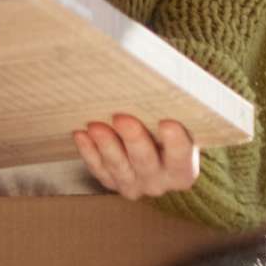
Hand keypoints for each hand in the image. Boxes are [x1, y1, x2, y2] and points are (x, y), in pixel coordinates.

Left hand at [72, 113, 198, 199]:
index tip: (168, 123)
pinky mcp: (112, 181)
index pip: (181, 157)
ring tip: (95, 125)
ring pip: (119, 168)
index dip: (176, 142)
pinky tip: (81, 134)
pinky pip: (98, 169)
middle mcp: (160, 182)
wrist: (153, 142)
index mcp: (184, 171)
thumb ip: (176, 110)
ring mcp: (135, 185)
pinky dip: (89, 152)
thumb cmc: (169, 123)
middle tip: (122, 118)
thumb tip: (162, 80)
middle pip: (146, 162)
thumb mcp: (180, 121)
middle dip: (133, 139)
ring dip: (106, 145)